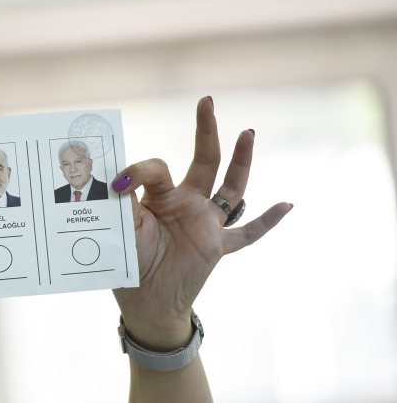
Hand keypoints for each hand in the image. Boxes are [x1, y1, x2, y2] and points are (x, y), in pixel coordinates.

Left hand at [112, 96, 291, 350]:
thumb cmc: (128, 263)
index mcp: (160, 196)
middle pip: (203, 160)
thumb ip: (120, 203)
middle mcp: (186, 203)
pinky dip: (267, 221)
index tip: (117, 183)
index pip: (157, 168)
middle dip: (206, 130)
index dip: (138, 170)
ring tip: (248, 132)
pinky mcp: (217, 246)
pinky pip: (247, 234)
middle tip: (207, 101)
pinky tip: (288, 205)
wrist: (143, 301)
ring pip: (230, 188)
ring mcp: (205, 223)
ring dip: (241, 161)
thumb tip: (115, 179)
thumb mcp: (120, 227)